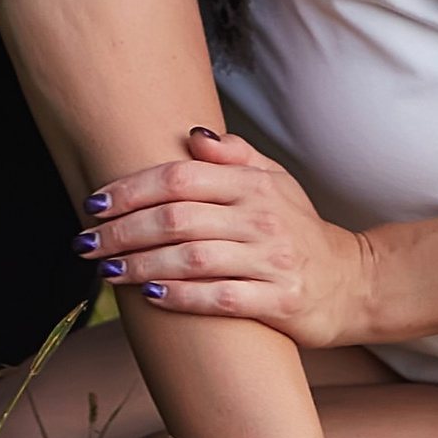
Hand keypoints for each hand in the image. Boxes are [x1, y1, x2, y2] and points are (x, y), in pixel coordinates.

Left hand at [76, 127, 373, 346]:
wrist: (353, 281)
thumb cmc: (298, 228)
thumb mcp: (273, 180)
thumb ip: (233, 155)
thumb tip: (191, 136)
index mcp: (251, 184)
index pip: (179, 177)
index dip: (132, 188)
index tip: (94, 202)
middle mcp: (260, 218)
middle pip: (177, 219)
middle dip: (123, 231)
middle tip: (85, 243)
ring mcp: (270, 261)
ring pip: (192, 260)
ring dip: (141, 265)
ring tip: (106, 271)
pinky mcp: (279, 302)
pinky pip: (221, 299)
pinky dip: (182, 297)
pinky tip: (150, 296)